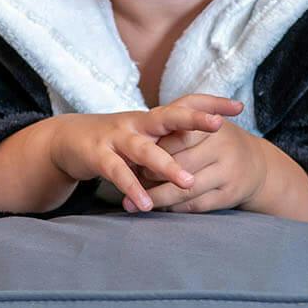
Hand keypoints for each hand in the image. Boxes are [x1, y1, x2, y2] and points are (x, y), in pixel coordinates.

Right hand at [43, 97, 242, 211]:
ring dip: (167, 167)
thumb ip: (171, 144)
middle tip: (218, 125)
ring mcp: (117, 137)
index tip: (239, 106)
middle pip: (170, 116)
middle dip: (194, 120)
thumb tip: (208, 153)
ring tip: (189, 183)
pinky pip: (118, 172)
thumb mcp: (146, 138)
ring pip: (146, 150)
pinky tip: (147, 204)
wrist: (68, 139)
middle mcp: (139, 122)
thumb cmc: (116, 142)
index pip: (186, 103)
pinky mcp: (98, 155)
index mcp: (153, 118)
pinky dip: (133, 188)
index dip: (212, 103)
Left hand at [141, 113, 272, 213]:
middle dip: (152, 175)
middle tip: (133, 180)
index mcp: (214, 128)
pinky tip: (160, 207)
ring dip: (158, 198)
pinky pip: (195, 206)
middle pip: (180, 165)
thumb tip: (141, 139)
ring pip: (186, 190)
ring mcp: (228, 173)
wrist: (257, 165)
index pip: (179, 138)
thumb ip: (178, 123)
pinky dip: (174, 208)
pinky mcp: (229, 195)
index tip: (137, 157)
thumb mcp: (205, 124)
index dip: (156, 149)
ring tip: (133, 204)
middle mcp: (224, 149)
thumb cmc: (219, 142)